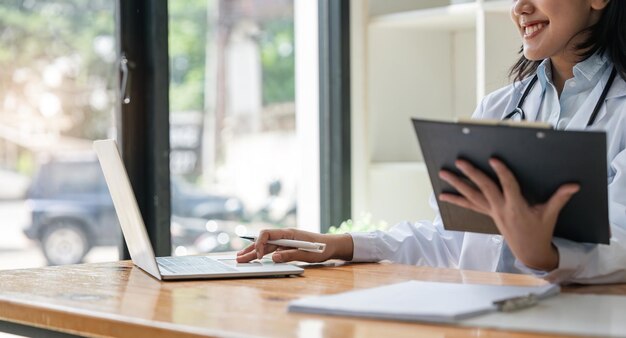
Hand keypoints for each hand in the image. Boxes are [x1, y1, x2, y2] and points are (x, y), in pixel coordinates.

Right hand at [236, 228, 353, 262]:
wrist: (331, 246)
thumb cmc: (321, 249)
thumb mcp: (307, 254)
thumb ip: (290, 255)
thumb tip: (272, 258)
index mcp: (288, 233)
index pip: (267, 234)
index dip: (260, 243)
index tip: (259, 256)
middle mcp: (284, 236)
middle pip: (263, 241)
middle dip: (250, 249)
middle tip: (238, 258)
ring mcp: (284, 241)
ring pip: (265, 246)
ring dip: (253, 252)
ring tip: (240, 257)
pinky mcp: (286, 247)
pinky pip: (271, 250)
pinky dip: (261, 254)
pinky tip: (253, 257)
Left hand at [438, 158, 579, 270]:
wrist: (529, 252)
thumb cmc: (540, 232)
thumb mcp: (550, 215)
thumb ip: (559, 198)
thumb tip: (574, 185)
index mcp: (516, 207)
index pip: (508, 186)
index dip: (501, 173)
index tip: (494, 159)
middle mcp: (500, 209)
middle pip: (483, 188)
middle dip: (471, 174)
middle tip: (459, 161)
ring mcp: (492, 212)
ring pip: (471, 196)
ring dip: (457, 185)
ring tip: (443, 174)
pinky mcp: (488, 214)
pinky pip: (469, 206)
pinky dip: (457, 200)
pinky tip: (443, 195)